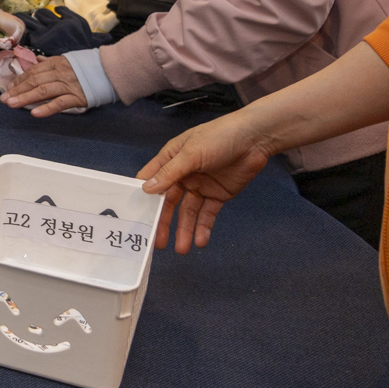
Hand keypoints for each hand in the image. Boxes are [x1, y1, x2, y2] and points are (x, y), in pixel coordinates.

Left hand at [0, 55, 87, 116]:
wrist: (110, 71)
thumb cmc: (86, 68)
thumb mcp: (66, 61)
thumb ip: (50, 62)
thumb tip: (36, 60)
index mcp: (56, 63)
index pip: (33, 72)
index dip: (19, 80)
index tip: (8, 89)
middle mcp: (60, 73)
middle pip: (34, 81)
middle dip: (17, 90)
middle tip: (4, 99)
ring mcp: (68, 85)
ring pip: (43, 91)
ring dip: (25, 98)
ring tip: (12, 104)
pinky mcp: (77, 97)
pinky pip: (59, 103)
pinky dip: (47, 108)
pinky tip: (35, 114)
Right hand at [138, 113, 275, 252]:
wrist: (254, 140)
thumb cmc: (218, 138)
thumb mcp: (191, 154)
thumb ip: (170, 173)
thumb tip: (145, 189)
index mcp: (171, 159)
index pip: (151, 179)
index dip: (141, 196)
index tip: (134, 216)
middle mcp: (182, 175)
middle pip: (169, 201)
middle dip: (163, 221)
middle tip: (157, 242)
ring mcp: (200, 186)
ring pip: (188, 212)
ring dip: (184, 229)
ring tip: (181, 249)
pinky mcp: (218, 195)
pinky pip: (208, 214)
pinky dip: (204, 228)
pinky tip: (200, 241)